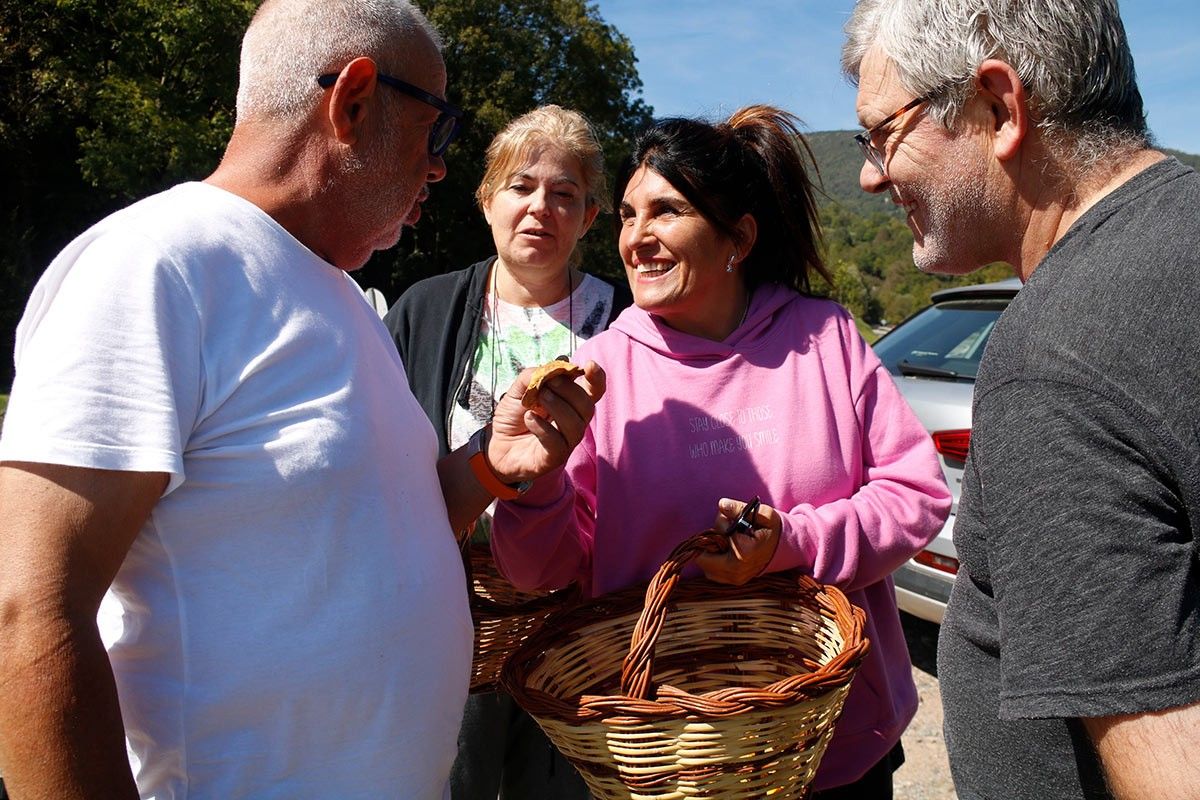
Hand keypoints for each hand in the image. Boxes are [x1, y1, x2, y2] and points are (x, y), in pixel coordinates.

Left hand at [487, 360, 604, 482]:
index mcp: (570, 403)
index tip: (589, 365)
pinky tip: (529, 419)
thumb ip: (535, 375)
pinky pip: (557, 443)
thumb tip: (559, 363)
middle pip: (587, 406)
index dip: (597, 378)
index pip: (594, 391)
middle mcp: (573, 422)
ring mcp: (565, 441)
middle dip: (569, 390)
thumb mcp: (519, 389)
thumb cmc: (513, 416)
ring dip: (558, 407)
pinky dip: (542, 427)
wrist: (496, 444)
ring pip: (575, 425)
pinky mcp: (554, 457)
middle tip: (549, 383)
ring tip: (538, 399)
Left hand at [696, 497, 780, 584]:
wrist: (783, 548)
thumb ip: (740, 509)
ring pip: (705, 565)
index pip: (717, 534)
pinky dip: (713, 561)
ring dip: (710, 552)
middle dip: (710, 540)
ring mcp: (734, 579)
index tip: (731, 519)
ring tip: (726, 541)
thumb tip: (722, 504)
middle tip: (725, 532)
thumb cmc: (771, 529)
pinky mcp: (733, 581)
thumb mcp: (762, 514)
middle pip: (704, 555)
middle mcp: (736, 571)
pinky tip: (725, 551)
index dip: (721, 522)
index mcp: (743, 553)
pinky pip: (711, 573)